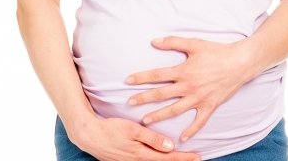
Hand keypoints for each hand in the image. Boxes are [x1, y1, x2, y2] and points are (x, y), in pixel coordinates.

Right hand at [69, 115, 201, 160]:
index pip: (168, 159)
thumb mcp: (133, 131)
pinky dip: (156, 159)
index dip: (184, 158)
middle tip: (195, 158)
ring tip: (182, 157)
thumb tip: (171, 146)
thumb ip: (152, 139)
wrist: (89, 135)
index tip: (198, 157)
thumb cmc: (111, 129)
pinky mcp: (125, 160)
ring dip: (169, 160)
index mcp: (142, 155)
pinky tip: (160, 155)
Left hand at [126, 36, 248, 141]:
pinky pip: (198, 122)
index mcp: (183, 71)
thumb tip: (154, 41)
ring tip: (145, 121)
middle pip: (161, 95)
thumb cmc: (216, 51)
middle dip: (144, 99)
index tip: (128, 81)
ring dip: (159, 116)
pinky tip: (182, 139)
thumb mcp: (194, 43)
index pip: (157, 75)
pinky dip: (190, 131)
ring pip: (175, 110)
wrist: (239, 63)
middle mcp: (188, 87)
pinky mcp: (210, 106)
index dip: (141, 78)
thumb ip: (173, 42)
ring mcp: (199, 99)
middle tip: (129, 103)